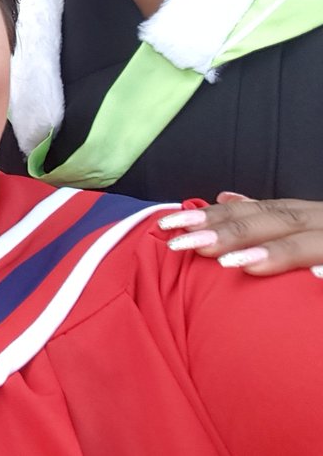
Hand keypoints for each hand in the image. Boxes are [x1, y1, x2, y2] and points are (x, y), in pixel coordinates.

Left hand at [158, 193, 322, 276]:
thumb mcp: (299, 225)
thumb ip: (264, 216)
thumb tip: (225, 197)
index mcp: (302, 215)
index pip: (253, 211)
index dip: (212, 216)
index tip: (169, 224)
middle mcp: (321, 221)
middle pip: (275, 222)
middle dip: (228, 231)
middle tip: (186, 244)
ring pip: (311, 243)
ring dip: (273, 251)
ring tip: (233, 263)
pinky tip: (315, 278)